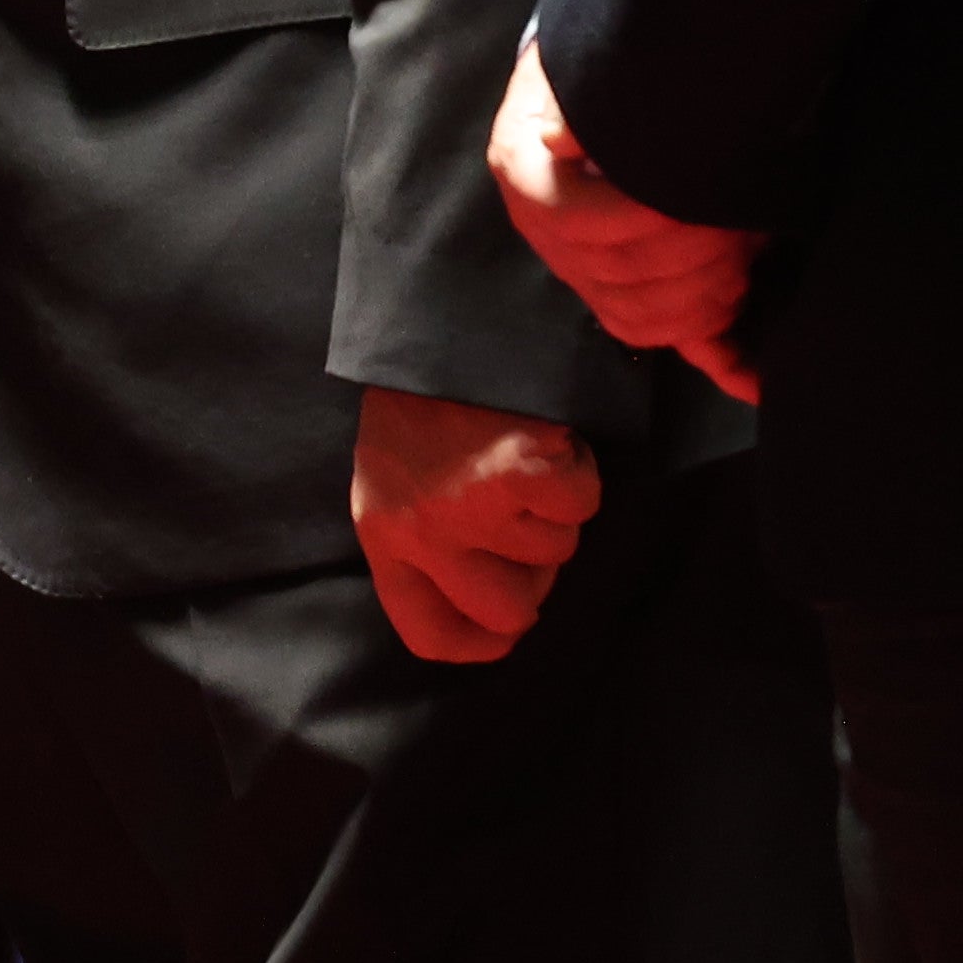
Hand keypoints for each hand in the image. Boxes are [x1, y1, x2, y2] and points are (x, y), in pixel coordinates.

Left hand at [349, 383, 603, 664]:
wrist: (444, 322)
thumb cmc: (426, 405)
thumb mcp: (395, 481)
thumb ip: (428, 548)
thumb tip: (499, 614)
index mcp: (382, 535)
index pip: (431, 634)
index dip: (481, 640)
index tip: (505, 626)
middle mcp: (422, 532)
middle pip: (513, 611)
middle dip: (533, 569)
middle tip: (519, 511)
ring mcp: (472, 506)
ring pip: (557, 552)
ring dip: (553, 510)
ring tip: (519, 456)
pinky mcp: (522, 472)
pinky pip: (581, 504)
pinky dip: (578, 471)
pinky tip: (546, 438)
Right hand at [490, 38, 763, 400]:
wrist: (594, 86)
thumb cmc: (593, 72)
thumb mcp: (577, 70)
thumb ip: (581, 102)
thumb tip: (572, 135)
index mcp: (527, 176)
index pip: (571, 219)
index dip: (638, 218)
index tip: (693, 200)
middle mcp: (547, 235)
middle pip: (616, 276)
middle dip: (692, 256)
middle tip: (744, 224)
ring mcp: (585, 273)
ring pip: (643, 317)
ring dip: (707, 295)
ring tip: (749, 255)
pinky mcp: (627, 294)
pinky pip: (667, 336)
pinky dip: (717, 360)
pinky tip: (756, 379)